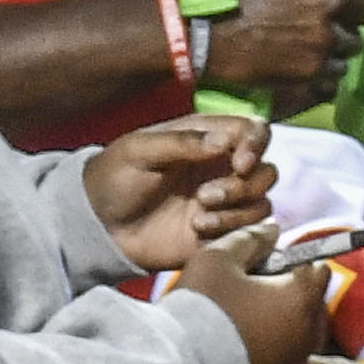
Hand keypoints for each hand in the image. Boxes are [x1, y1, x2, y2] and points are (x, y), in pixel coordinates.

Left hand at [83, 115, 271, 272]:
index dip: (255, 144)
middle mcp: (221, 167)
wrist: (98, 225)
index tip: (239, 161)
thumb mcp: (139, 150)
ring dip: (238, 208)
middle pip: (265, 169)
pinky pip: (249, 229)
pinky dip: (232, 228)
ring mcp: (224, 201)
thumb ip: (182, 142)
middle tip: (206, 195)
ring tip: (199, 215)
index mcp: (206, 138)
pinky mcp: (221, 231)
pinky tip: (198, 229)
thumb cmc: (114, 177)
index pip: (253, 131)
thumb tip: (224, 140)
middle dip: (245, 183)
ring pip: (262, 200)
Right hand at [176, 230, 333, 363]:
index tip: (261, 265)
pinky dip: (265, 351)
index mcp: (302, 298)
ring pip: (295, 333)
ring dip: (276, 324)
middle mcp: (309, 333)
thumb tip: (272, 229)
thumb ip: (250, 239)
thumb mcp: (218, 258)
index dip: (291, 260)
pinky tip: (233, 349)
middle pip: (309, 303)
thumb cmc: (204, 310)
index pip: (317, 267)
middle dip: (287, 294)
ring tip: (236, 322)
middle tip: (246, 292)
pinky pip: (279, 360)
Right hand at [201, 0, 363, 101]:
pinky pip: (336, 71)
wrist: (204, 28)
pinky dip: (322, 67)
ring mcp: (325, 39)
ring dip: (338, 43)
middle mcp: (333, 2)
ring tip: (306, 37)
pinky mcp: (313, 70)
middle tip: (338, 15)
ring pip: (356, 45)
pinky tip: (297, 57)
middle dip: (363, 14)